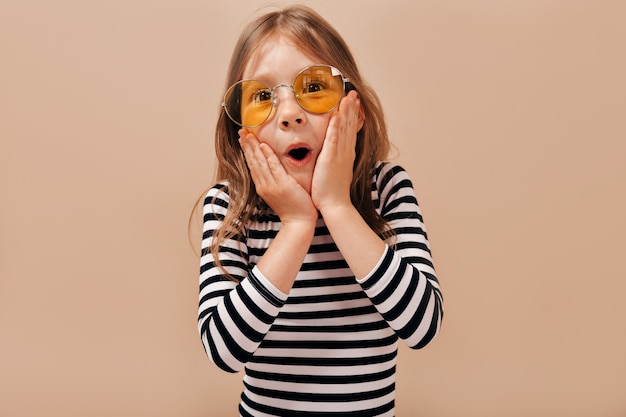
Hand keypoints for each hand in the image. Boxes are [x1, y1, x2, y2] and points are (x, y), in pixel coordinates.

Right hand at [239, 129, 317, 224]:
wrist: (299, 223)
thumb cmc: (293, 209)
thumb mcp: (281, 194)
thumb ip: (276, 182)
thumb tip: (275, 172)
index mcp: (263, 187)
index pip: (253, 165)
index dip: (247, 151)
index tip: (243, 139)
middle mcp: (264, 185)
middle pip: (253, 162)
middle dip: (247, 146)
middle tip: (241, 131)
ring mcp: (272, 185)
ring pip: (260, 162)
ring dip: (253, 147)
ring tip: (248, 134)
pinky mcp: (282, 185)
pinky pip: (274, 167)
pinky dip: (268, 156)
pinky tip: (263, 146)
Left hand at [311, 90, 362, 213]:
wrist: (335, 205)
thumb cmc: (332, 192)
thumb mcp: (336, 172)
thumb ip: (335, 160)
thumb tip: (334, 155)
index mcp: (346, 154)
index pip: (350, 130)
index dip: (352, 115)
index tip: (353, 102)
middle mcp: (346, 151)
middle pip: (350, 125)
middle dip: (352, 108)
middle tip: (353, 93)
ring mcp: (340, 154)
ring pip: (344, 129)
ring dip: (346, 112)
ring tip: (348, 97)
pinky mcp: (331, 158)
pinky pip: (334, 139)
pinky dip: (336, 127)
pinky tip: (336, 115)